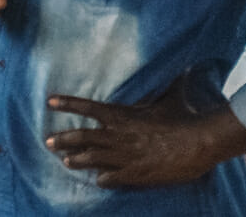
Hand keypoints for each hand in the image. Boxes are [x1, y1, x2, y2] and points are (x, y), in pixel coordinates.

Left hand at [45, 82, 245, 189]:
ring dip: (76, 160)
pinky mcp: (135, 174)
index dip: (67, 104)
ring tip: (65, 162)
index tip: (50, 102)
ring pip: (91, 158)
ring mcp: (124, 156)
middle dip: (63, 139)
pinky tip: (99, 181)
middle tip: (48, 142)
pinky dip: (103, 179)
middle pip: (82, 136)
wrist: (197, 144)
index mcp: (122, 115)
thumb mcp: (169, 97)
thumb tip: (180, 65)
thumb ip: (166, 82)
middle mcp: (117, 135)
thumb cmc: (183, 118)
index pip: (87, 107)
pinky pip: (112, 178)